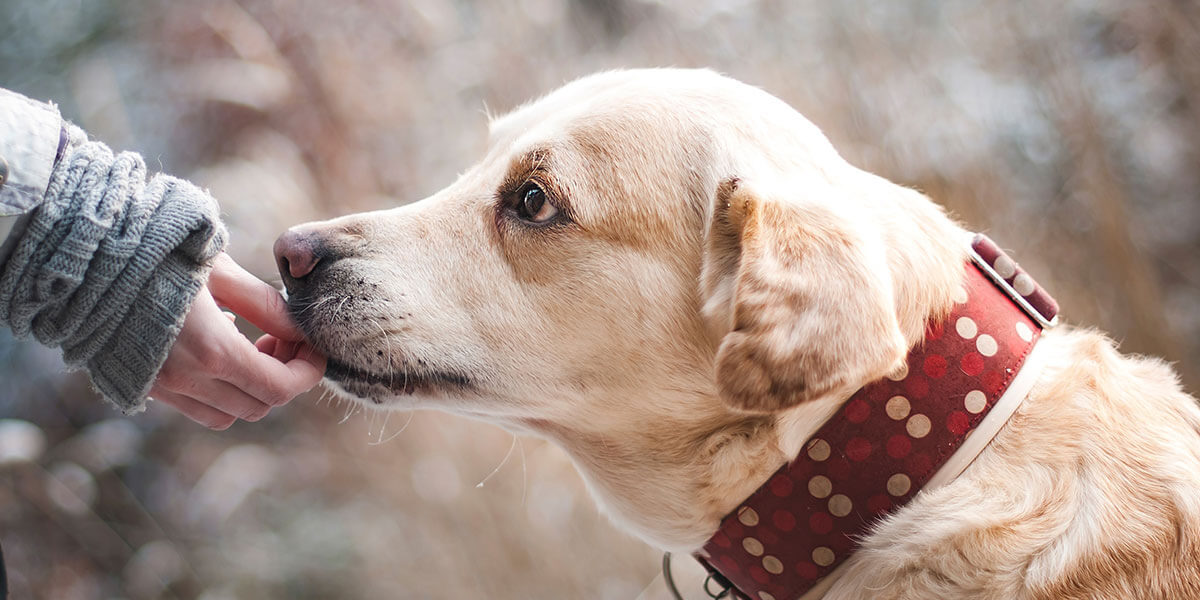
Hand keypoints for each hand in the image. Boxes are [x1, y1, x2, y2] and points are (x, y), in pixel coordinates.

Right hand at [149, 253, 325, 428]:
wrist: (80, 254)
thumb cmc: (154, 250)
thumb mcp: (219, 269)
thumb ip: (264, 305)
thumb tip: (300, 330)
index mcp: (211, 351)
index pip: (279, 388)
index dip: (307, 372)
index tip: (313, 348)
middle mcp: (185, 380)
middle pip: (258, 406)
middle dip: (283, 377)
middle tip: (281, 339)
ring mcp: (159, 387)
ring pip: (226, 414)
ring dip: (250, 388)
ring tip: (251, 344)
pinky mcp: (138, 384)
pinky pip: (192, 406)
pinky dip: (217, 390)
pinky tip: (214, 346)